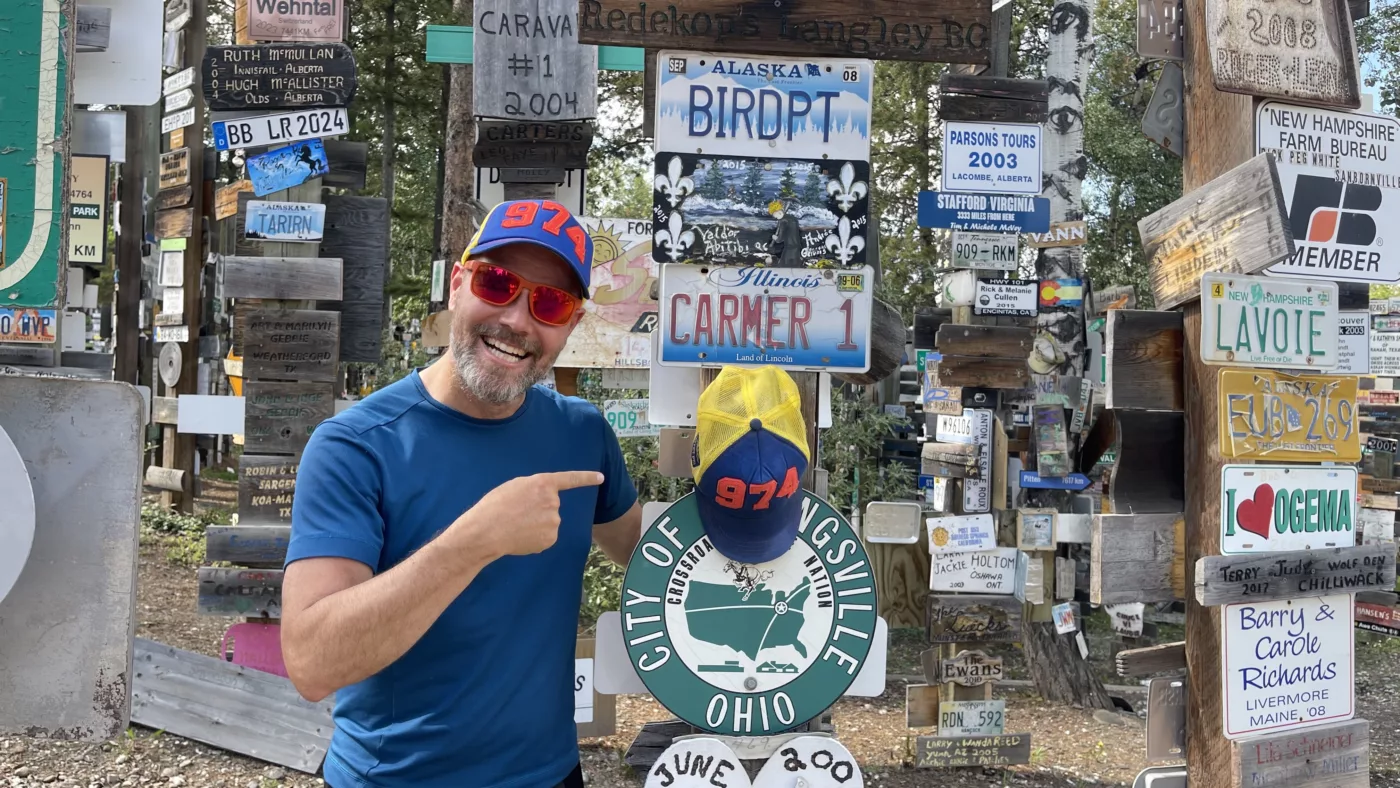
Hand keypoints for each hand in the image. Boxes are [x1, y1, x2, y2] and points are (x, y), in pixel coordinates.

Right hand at [458, 471, 604, 557]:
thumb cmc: (494, 506)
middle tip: (517, 513)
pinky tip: (520, 536)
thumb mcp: (514, 486)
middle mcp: (553, 501)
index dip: (586, 478)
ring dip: (536, 524)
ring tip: (516, 525)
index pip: (570, 479)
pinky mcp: (551, 538)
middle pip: (551, 505)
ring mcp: (554, 521)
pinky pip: (546, 536)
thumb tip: (545, 500)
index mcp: (543, 483)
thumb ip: (535, 489)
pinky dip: (535, 537)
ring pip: (548, 522)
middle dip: (538, 509)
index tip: (601, 478)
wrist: (486, 531)